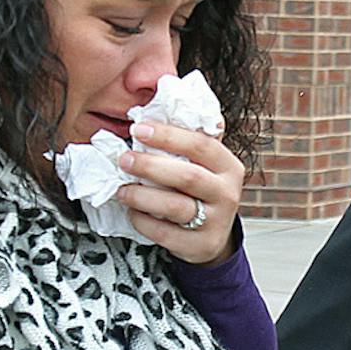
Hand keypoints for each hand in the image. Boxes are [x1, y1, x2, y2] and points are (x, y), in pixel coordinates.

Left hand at [115, 120, 244, 265]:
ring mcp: (217, 222)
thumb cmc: (200, 192)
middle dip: (151, 166)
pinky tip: (132, 212)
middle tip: (123, 159)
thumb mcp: (204, 166)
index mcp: (229, 166)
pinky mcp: (201, 245)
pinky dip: (143, 221)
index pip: (201, 145)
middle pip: (188, 176)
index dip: (169, 136)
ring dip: (142, 196)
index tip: (138, 128)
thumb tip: (159, 103)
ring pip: (175, 206)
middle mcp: (228, 193)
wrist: (212, 236)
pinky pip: (165, 233)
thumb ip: (189, 141)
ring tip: (121, 189)